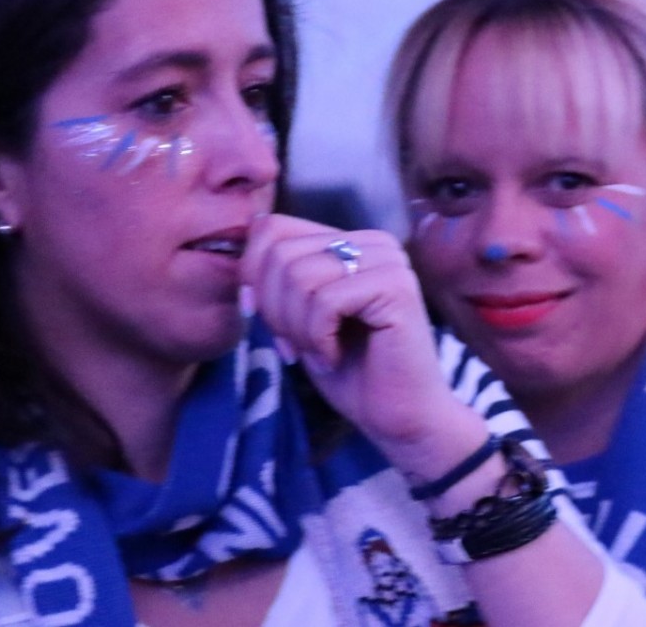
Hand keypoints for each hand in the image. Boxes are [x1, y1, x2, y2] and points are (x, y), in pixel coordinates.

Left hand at [240, 213, 478, 464]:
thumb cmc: (350, 372)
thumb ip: (278, 280)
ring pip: (299, 277)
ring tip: (321, 352)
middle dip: (274, 310)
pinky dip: (318, 339)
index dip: (254, 278)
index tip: (270, 323)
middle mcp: (374, 242)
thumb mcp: (299, 318)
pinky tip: (336, 357)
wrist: (399, 418)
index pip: (273, 228)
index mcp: (351, 240)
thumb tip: (246, 252)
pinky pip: (325, 301)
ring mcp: (389, 261)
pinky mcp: (396, 287)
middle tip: (298, 346)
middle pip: (280, 253)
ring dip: (297, 328)